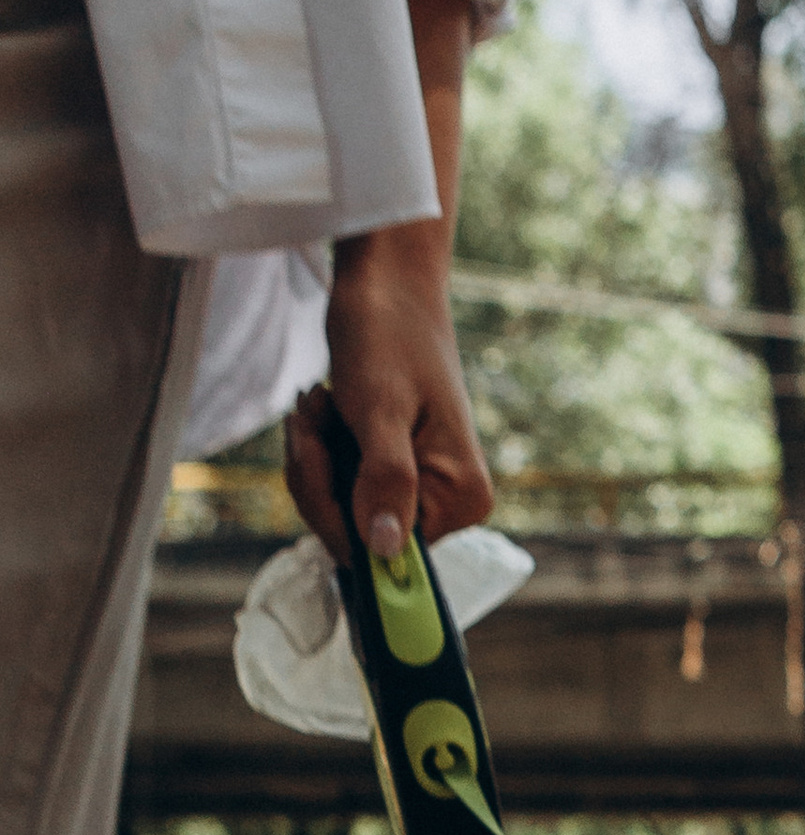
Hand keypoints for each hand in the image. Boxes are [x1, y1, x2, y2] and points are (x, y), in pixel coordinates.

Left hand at [284, 228, 491, 562]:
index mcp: (461, 497)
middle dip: (318, 477)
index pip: (382, 550)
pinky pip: (338, 489)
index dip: (335, 511)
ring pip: (338, 512)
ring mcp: (420, 489)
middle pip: (356, 534)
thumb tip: (387, 551)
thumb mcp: (381, 409)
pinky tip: (324, 408)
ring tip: (320, 402)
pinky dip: (317, 451)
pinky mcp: (393, 472)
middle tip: (315, 412)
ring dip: (312, 458)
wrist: (387, 283)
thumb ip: (385, 481)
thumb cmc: (388, 333)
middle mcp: (449, 503)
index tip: (317, 449)